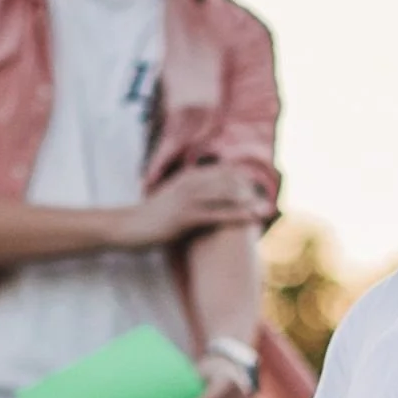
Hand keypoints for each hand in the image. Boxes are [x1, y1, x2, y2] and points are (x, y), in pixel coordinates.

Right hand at [115, 164, 265, 249]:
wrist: (126, 226)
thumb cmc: (149, 217)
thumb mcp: (171, 200)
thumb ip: (189, 195)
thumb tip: (204, 199)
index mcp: (188, 177)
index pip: (223, 172)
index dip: (243, 179)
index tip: (260, 189)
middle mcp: (190, 183)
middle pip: (228, 181)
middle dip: (251, 190)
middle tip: (271, 200)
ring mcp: (188, 199)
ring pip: (226, 195)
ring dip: (249, 202)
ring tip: (268, 209)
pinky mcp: (185, 217)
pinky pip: (217, 215)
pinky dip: (237, 216)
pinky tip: (252, 219)